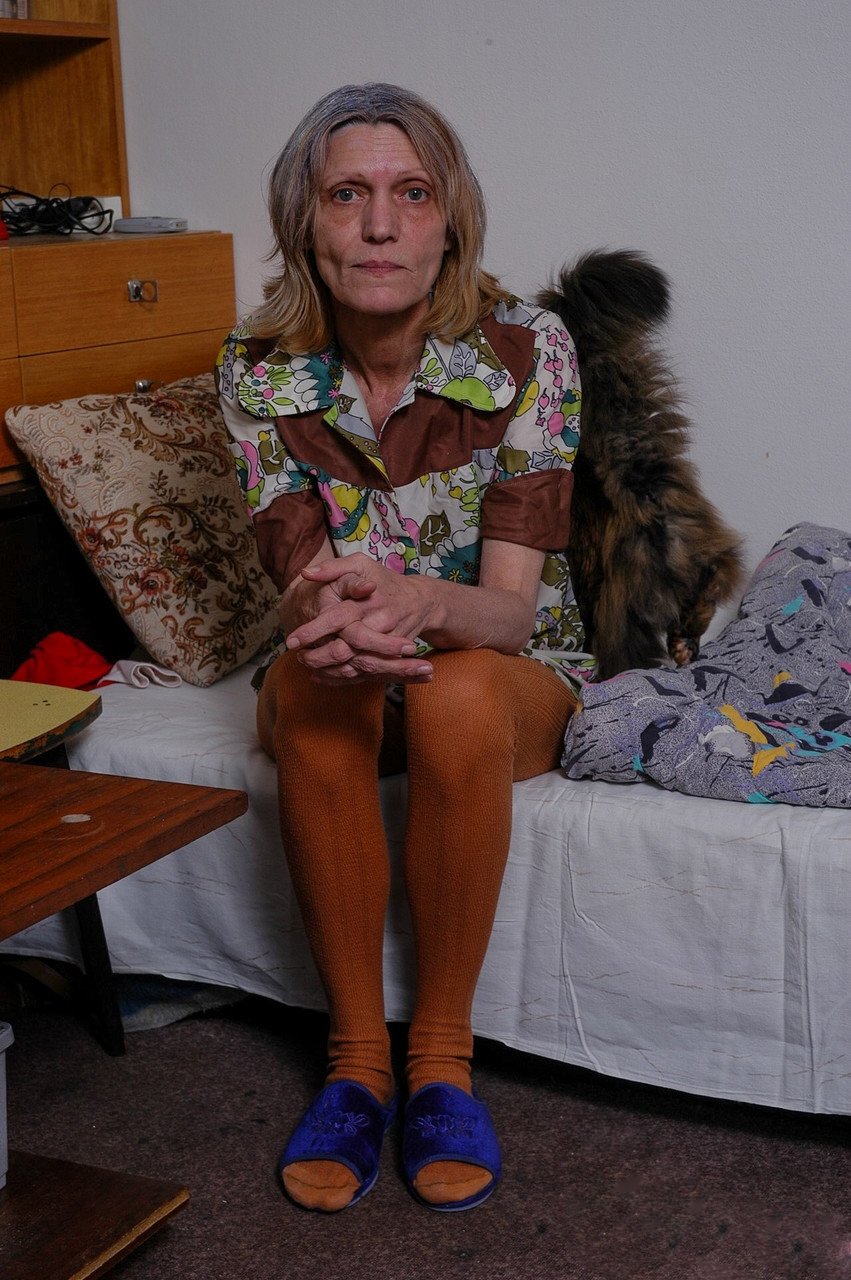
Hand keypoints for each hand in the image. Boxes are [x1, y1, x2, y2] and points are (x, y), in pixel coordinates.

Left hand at [286, 554, 434, 683]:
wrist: (421, 601)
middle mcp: (378, 625)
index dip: (313, 630)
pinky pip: (365, 674)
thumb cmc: (385, 581)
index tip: (292, 641)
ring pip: (354, 666)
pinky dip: (342, 678)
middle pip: (345, 649)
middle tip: (299, 657)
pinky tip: (323, 675)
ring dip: (328, 670)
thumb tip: (306, 573)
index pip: (336, 618)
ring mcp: (386, 645)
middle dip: (319, 657)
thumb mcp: (361, 564)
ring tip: (307, 666)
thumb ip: (333, 568)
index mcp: (368, 602)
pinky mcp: (390, 658)